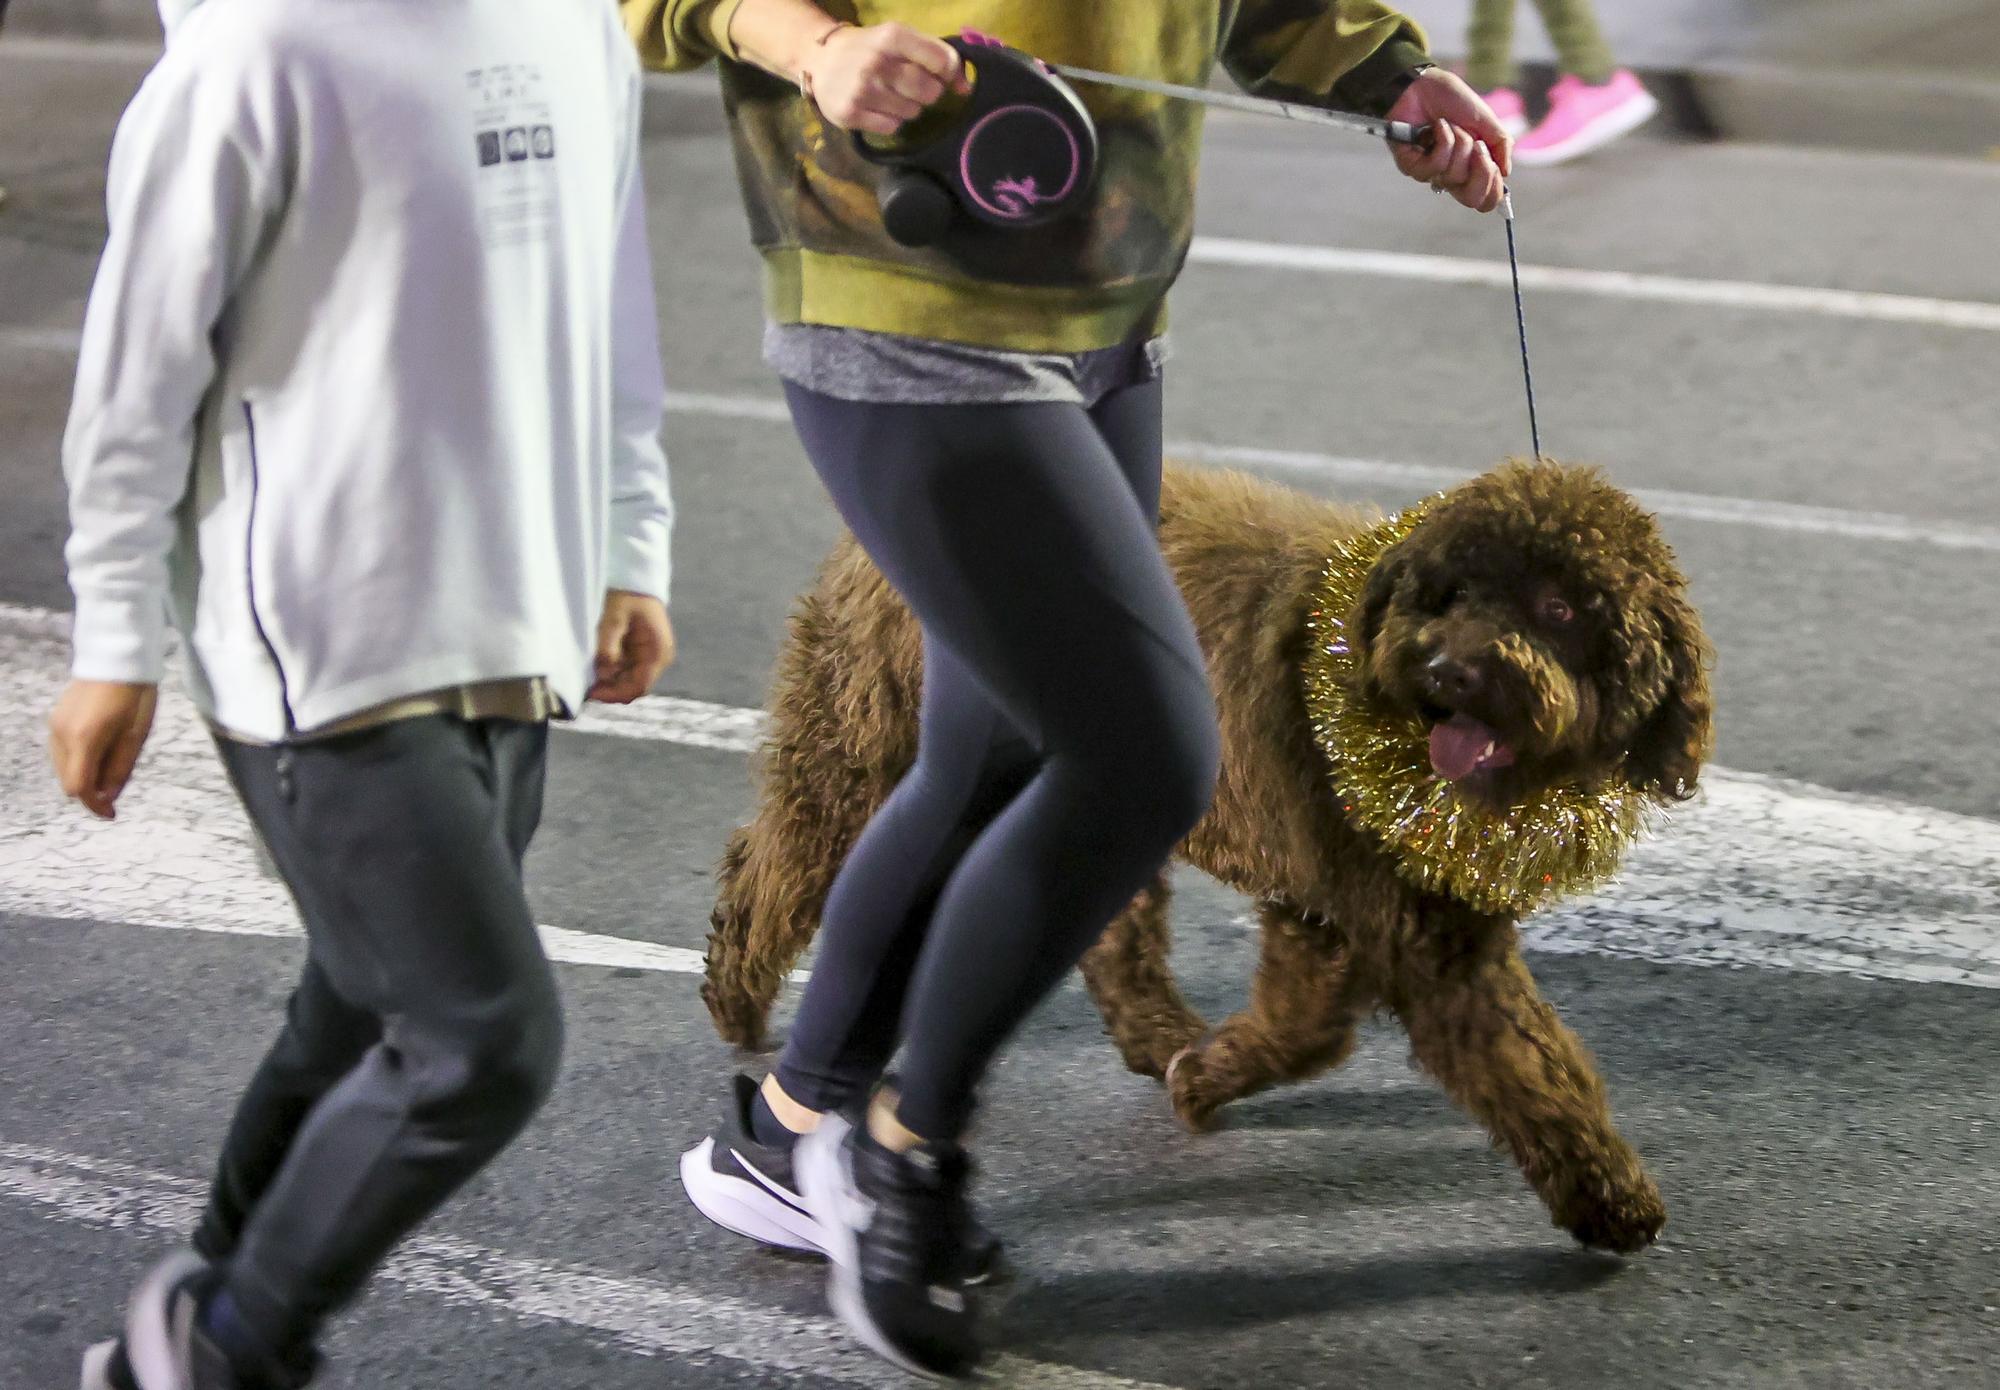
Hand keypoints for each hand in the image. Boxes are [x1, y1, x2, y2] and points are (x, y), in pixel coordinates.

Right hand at [48, 680, 158, 819]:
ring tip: (111, 767)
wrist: (116, 657)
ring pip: (63, 767)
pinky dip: (78, 760)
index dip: (95, 805)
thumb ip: (120, 768)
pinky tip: (99, 751)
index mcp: (84, 740)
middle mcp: (62, 735)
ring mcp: (55, 725)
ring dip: (83, 775)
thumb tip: (108, 797)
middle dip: (90, 791)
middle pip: (68, 781)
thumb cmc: (134, 696)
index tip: (112, 813)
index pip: (78, 788)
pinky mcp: (56, 718)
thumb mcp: (136, 736)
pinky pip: (62, 751)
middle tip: (116, 790)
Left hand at [589, 591, 674, 704]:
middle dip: (610, 689)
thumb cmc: (628, 597)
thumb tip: (603, 672)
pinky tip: (597, 667)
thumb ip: (609, 646)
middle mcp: (657, 660)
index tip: (593, 692)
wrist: (636, 581)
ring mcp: (649, 658)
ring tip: (589, 676)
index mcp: (658, 653)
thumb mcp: (614, 618)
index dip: (615, 694)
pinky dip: (611, 672)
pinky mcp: (640, 655)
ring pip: (628, 681)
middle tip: (587, 687)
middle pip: (633, 687)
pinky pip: (625, 671)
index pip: (639, 686)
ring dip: (609, 682)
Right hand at [802, 22, 970, 135]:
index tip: (939, 75)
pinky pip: (891, 128)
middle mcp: (877, 62)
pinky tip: (876, 108)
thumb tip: (965, 86)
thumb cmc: (868, 48)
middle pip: (929, 92)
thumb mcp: (898, 38)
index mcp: (892, 37)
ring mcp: (862, 90)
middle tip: (911, 87)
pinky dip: (889, 121)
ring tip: (889, 95)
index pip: (941, 61)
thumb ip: (934, 54)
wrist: (820, 59)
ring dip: (908, 108)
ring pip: (912, 112)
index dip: (947, 73)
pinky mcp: (850, 113)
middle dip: (928, 93)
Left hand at [1387, 68, 1510, 212]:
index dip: (1493, 191)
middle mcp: (1451, 174)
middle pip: (1471, 199)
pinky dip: (1443, 141)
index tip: (1496, 168)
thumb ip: (1500, 145)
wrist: (1423, 83)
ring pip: (1455, 176)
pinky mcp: (1411, 165)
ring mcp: (1431, 172)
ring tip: (1451, 125)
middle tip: (1478, 146)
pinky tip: (1438, 126)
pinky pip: (1435, 166)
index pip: (1483, 199)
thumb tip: (1506, 173)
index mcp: (1471, 167)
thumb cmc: (1451, 99)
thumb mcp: (1485, 120)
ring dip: (1460, 144)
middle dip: (1481, 170)